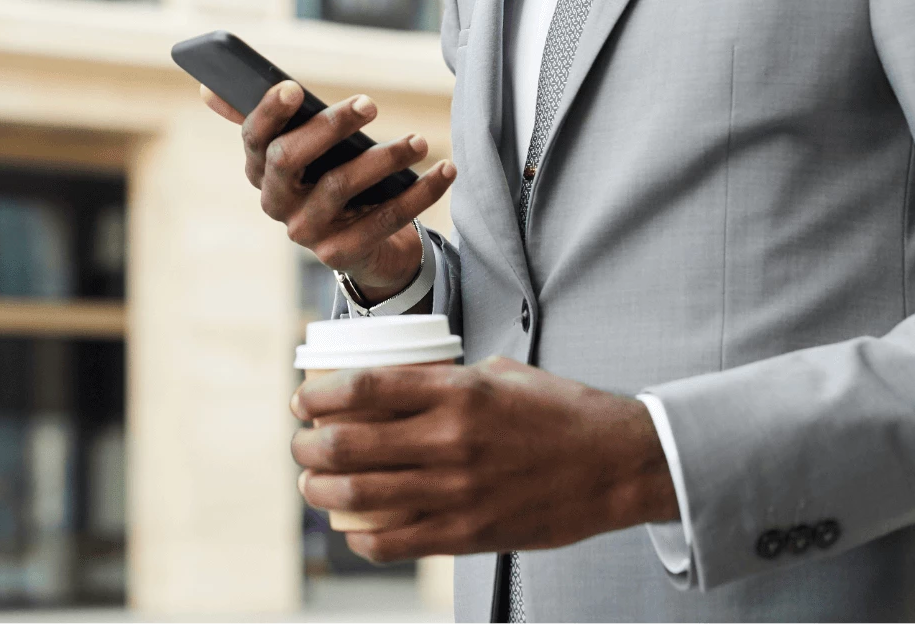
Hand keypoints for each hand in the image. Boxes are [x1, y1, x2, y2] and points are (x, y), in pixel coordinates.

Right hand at [199, 80, 455, 300]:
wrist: (361, 243)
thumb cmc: (327, 176)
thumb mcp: (299, 147)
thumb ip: (261, 118)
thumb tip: (207, 86)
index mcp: (260, 169)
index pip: (253, 138)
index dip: (269, 112)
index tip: (296, 87)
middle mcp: (275, 202)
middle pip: (289, 159)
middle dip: (328, 126)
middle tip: (370, 103)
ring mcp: (306, 232)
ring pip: (339, 188)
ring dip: (384, 158)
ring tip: (419, 140)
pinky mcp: (342, 255)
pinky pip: (384, 221)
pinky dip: (420, 194)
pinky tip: (445, 170)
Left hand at [290, 357, 677, 561]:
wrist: (613, 463)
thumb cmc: (557, 410)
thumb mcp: (498, 373)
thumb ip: (445, 380)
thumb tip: (394, 384)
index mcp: (456, 391)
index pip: (364, 389)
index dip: (320, 396)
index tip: (303, 400)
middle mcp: (450, 440)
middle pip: (349, 444)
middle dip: (309, 447)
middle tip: (301, 444)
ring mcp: (458, 491)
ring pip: (362, 496)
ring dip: (323, 491)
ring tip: (313, 485)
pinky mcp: (469, 533)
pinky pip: (396, 541)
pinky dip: (363, 536)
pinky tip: (353, 527)